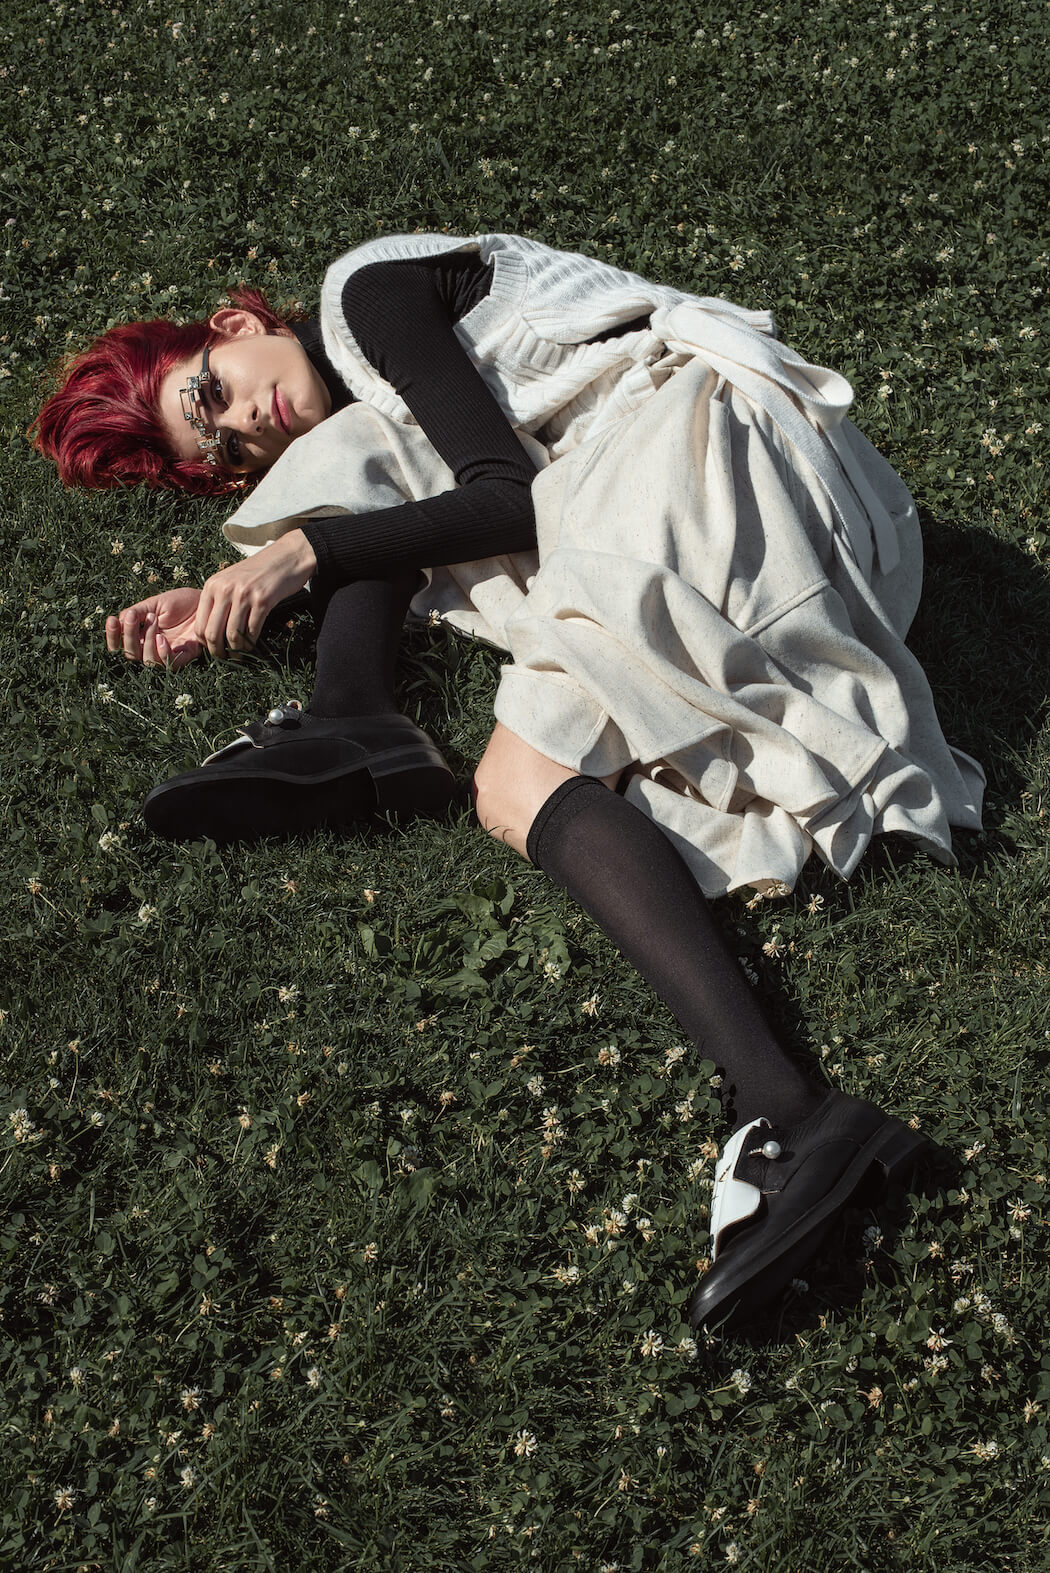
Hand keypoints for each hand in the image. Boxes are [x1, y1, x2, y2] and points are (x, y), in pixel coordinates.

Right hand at [106, 586, 202, 668]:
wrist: (206, 600)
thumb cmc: (181, 602)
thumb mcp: (154, 603)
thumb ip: (136, 612)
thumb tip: (119, 621)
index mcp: (140, 634)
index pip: (119, 643)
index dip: (112, 636)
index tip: (111, 620)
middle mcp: (151, 647)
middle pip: (130, 653)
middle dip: (128, 635)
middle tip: (134, 617)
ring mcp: (167, 652)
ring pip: (147, 660)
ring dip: (145, 641)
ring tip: (153, 620)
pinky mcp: (184, 656)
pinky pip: (168, 664)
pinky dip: (162, 653)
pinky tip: (162, 638)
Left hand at [194, 530, 317, 658]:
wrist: (287, 556)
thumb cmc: (259, 570)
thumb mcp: (231, 579)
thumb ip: (219, 599)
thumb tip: (211, 630)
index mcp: (212, 585)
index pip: (200, 623)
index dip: (205, 643)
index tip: (214, 650)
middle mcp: (224, 589)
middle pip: (213, 632)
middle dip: (218, 651)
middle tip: (225, 658)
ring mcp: (243, 594)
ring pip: (232, 634)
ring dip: (236, 650)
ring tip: (239, 656)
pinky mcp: (262, 600)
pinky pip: (252, 630)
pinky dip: (251, 643)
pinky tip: (252, 647)